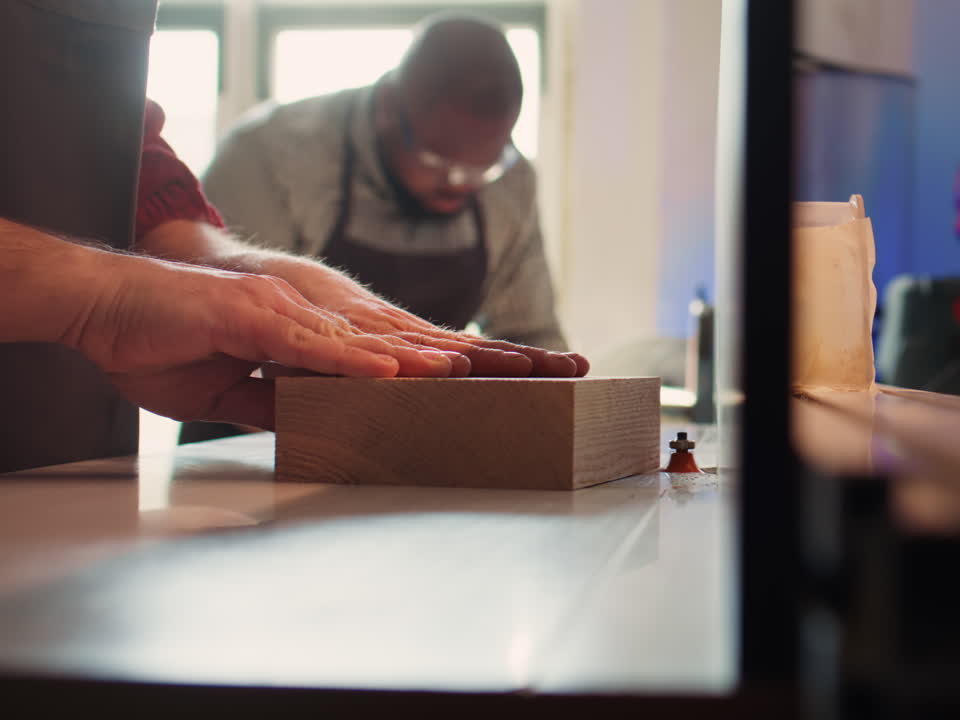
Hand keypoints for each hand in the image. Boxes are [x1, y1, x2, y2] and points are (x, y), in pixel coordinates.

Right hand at [135, 220, 589, 377]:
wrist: (109, 308)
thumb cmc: (173, 342)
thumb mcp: (247, 386)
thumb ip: (291, 396)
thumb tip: (331, 417)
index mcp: (331, 334)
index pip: (419, 353)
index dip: (477, 366)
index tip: (535, 380)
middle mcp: (326, 315)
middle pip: (425, 340)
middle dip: (496, 356)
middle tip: (562, 366)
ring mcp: (296, 312)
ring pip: (383, 340)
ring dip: (438, 358)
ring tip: (496, 373)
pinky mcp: (257, 316)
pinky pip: (315, 346)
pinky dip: (357, 362)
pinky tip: (399, 374)